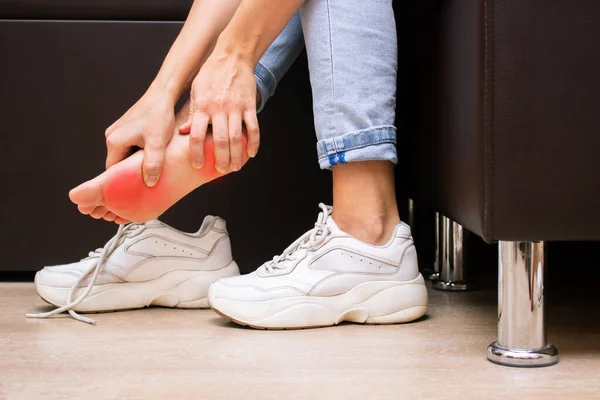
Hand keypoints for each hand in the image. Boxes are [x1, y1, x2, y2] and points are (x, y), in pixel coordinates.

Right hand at [104, 90, 175, 186]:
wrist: (163, 95)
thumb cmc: (160, 116)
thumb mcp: (158, 143)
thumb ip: (153, 164)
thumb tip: (149, 183)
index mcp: (114, 142)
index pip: (113, 172)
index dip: (122, 184)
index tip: (132, 193)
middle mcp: (112, 136)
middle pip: (118, 164)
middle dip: (129, 175)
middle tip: (143, 186)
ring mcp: (118, 131)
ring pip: (124, 156)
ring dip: (134, 165)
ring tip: (149, 174)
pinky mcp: (126, 128)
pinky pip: (129, 147)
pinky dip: (137, 155)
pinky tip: (151, 159)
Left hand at [179, 51, 259, 172]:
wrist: (233, 55)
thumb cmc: (211, 73)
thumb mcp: (196, 90)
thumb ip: (191, 112)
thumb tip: (183, 133)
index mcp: (202, 106)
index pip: (197, 135)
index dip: (197, 153)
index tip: (198, 165)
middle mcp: (219, 109)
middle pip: (220, 141)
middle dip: (221, 159)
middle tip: (220, 170)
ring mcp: (236, 108)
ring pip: (237, 137)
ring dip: (237, 156)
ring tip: (235, 167)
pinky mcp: (249, 105)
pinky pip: (253, 127)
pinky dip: (253, 142)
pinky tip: (251, 153)